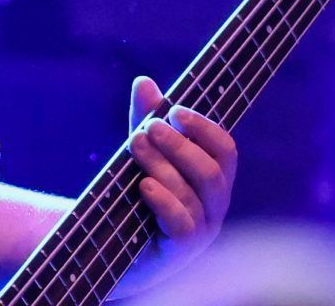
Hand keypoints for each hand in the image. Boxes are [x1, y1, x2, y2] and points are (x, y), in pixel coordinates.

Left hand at [115, 76, 237, 293]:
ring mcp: (200, 233)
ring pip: (192, 194)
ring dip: (162, 164)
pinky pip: (184, 226)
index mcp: (212, 179)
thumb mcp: (140, 155)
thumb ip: (144, 122)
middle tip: (147, 127)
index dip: (203, 127)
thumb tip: (144, 82)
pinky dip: (165, 201)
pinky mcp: (179, 253)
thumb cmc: (134, 198)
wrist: (108, 249)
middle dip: (179, 144)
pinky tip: (144, 186)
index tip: (173, 109)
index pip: (225, 150)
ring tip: (134, 145)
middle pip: (212, 171)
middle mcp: (213, 207)